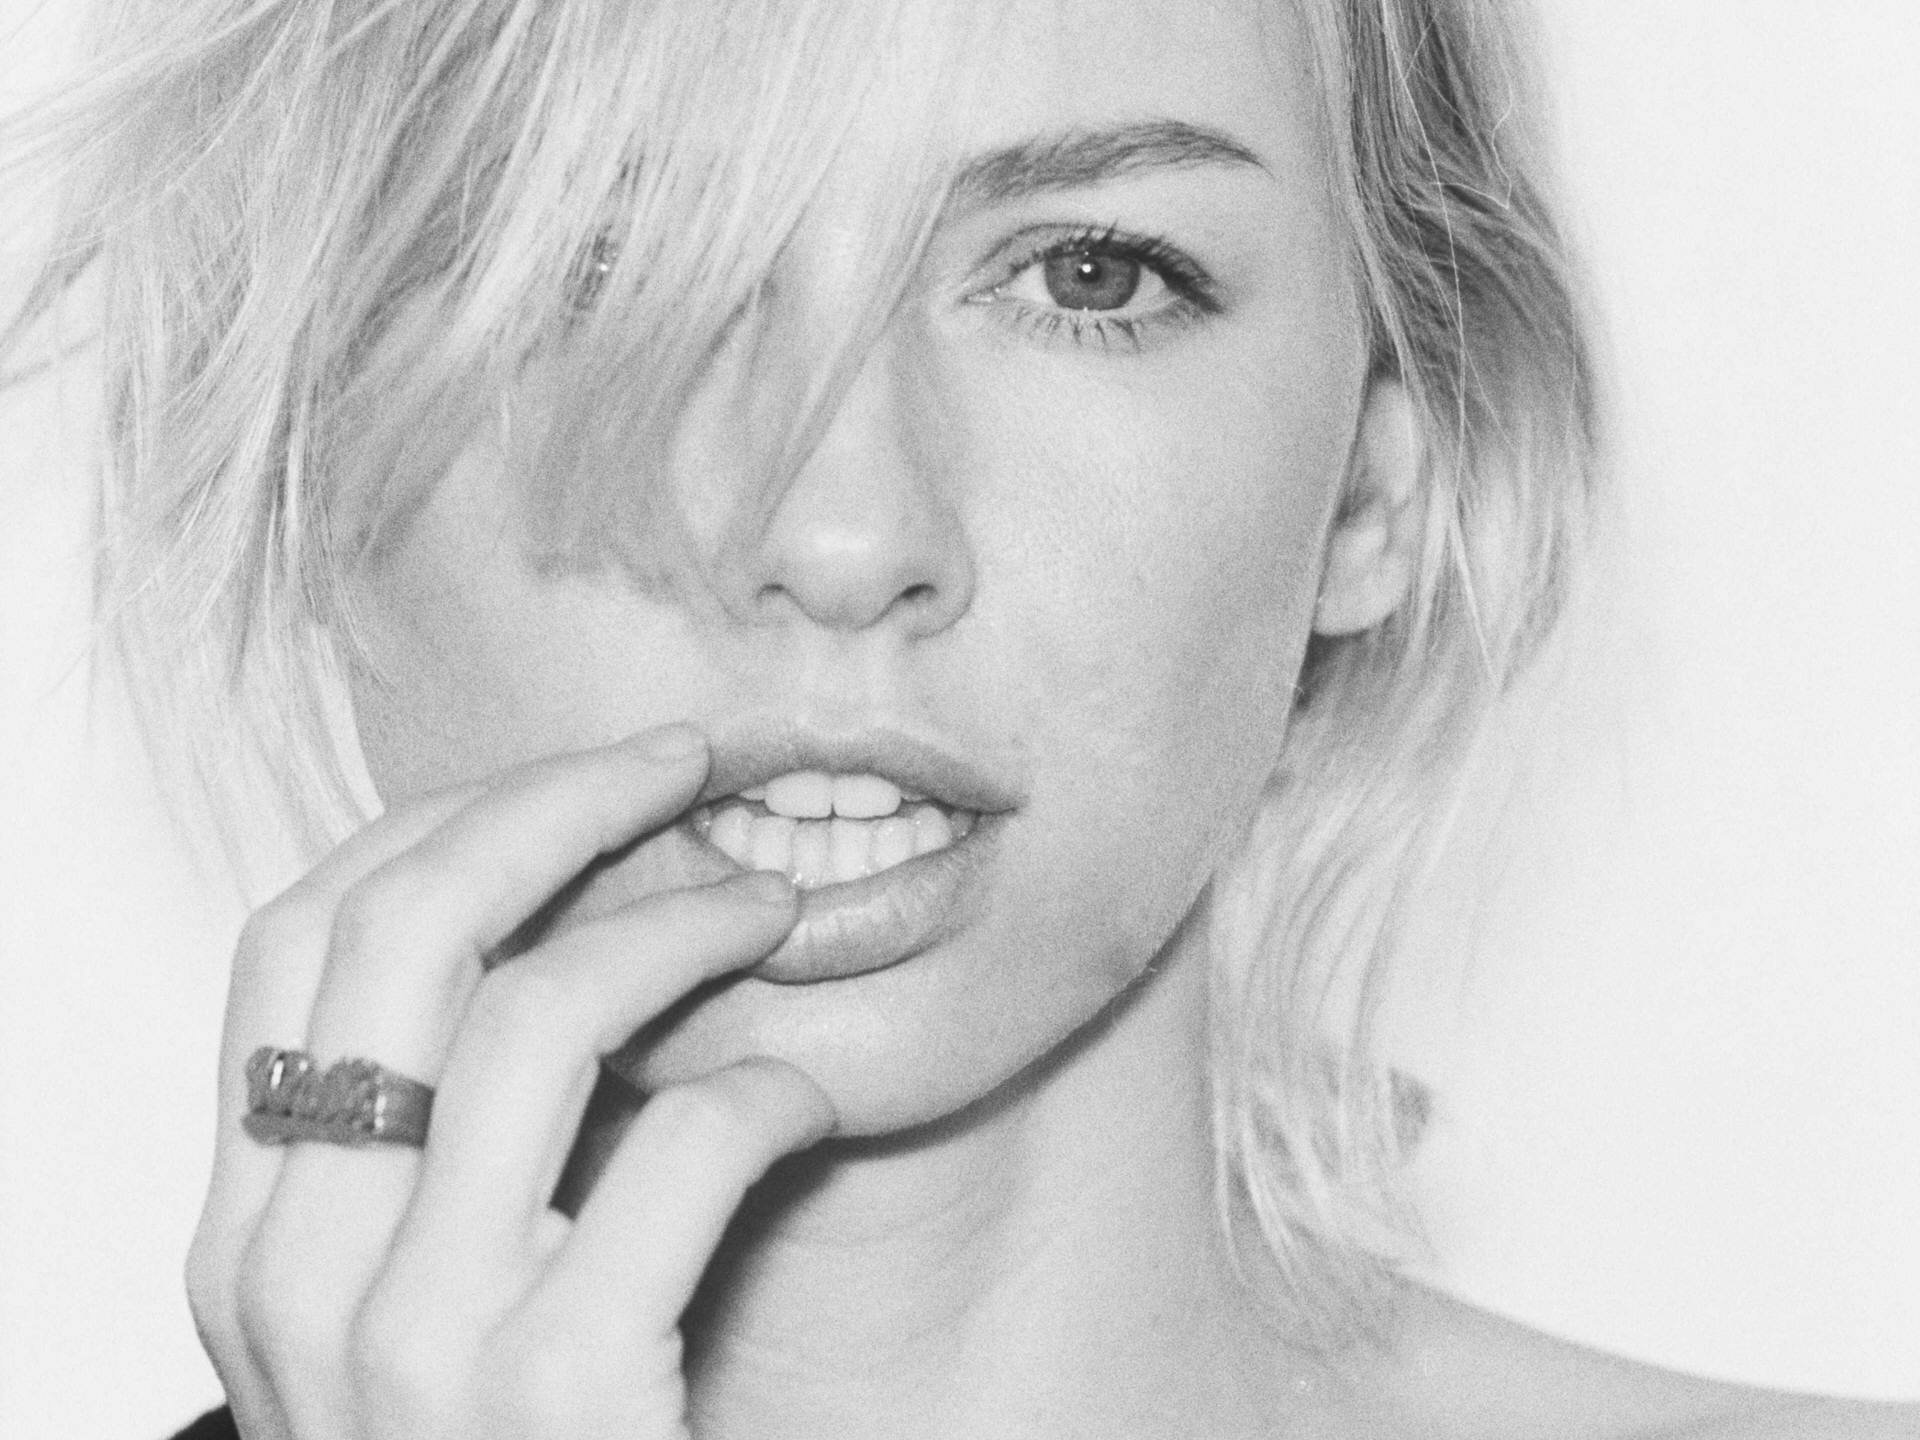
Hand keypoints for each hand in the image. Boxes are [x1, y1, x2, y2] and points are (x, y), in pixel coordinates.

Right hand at [185, 725, 832, 1438]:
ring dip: (679, 922)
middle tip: (684, 764)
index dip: (441, 818)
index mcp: (251, 1236)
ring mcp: (413, 1348)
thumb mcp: (421, 1296)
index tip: (571, 774)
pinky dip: (763, 1085)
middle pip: (399, 929)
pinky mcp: (557, 1399)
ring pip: (533, 1009)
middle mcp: (296, 1279)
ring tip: (770, 910)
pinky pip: (676, 1147)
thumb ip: (440, 1148)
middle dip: (556, 803)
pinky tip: (802, 1092)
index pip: (296, 941)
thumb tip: (556, 922)